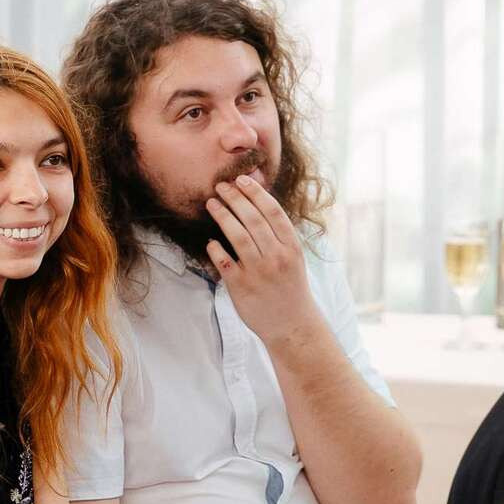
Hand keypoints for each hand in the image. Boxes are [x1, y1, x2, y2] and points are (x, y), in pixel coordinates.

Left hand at [203, 172, 326, 349]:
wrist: (292, 324)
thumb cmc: (289, 287)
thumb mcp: (293, 258)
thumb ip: (278, 236)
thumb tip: (258, 206)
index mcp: (291, 246)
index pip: (273, 212)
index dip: (256, 193)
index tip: (241, 179)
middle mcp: (276, 256)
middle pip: (253, 219)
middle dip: (235, 198)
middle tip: (221, 186)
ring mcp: (259, 271)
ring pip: (238, 236)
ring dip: (223, 216)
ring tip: (211, 203)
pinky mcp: (241, 287)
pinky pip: (224, 262)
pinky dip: (216, 249)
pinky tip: (211, 241)